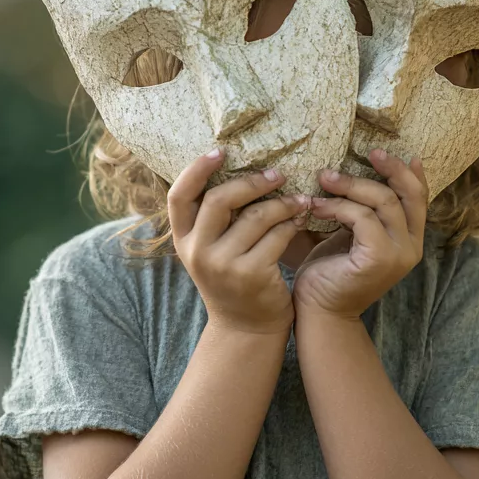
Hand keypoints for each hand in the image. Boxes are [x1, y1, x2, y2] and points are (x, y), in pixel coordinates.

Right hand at [168, 147, 310, 334]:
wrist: (245, 328)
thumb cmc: (231, 278)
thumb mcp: (209, 250)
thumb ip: (212, 218)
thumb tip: (231, 167)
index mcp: (183, 240)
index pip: (178, 196)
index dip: (196, 170)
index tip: (219, 151)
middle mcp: (197, 252)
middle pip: (218, 200)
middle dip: (251, 182)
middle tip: (277, 174)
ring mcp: (223, 265)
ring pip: (255, 216)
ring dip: (282, 203)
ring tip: (299, 198)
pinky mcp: (251, 275)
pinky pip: (276, 236)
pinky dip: (291, 224)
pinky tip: (300, 220)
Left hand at [292, 149, 428, 319]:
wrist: (319, 311)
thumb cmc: (329, 271)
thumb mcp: (348, 234)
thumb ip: (360, 211)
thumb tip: (353, 175)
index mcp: (407, 239)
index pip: (418, 199)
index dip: (409, 173)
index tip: (389, 152)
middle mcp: (411, 246)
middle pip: (407, 195)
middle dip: (388, 169)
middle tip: (366, 152)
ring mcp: (399, 253)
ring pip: (383, 201)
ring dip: (350, 185)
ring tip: (322, 178)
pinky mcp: (380, 258)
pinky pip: (362, 218)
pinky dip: (338, 207)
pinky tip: (316, 206)